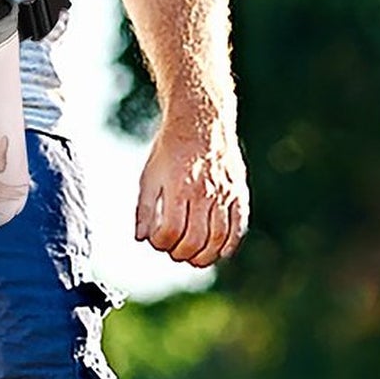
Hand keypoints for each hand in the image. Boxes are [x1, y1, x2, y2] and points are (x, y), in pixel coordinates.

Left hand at [135, 117, 248, 266]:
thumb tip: (141, 238)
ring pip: (218, 238)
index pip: (169, 233)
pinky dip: (229, 244)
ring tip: (194, 257)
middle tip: (174, 252)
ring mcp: (225, 193)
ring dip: (204, 256)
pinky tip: (219, 251)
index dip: (160, 244)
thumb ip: (143, 210)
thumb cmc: (170, 150)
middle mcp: (204, 193)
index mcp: (178, 189)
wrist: (201, 121)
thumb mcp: (148, 177)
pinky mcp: (239, 192)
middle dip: (181, 254)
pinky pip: (238, 226)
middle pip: (194, 241)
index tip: (157, 240)